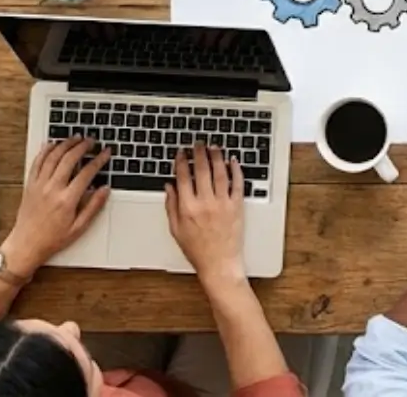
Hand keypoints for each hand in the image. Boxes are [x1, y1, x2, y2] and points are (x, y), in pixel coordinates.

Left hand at [3, 136, 111, 275]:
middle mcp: (52, 189)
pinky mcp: (30, 185)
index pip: (87, 172)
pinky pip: (37, 163)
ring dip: (65, 144)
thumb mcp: (79, 227)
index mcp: (66, 200)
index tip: (105, 153)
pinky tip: (51, 145)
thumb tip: (105, 190)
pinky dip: (45, 151)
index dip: (99, 160)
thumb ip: (94, 206)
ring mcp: (39, 186)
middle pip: (69, 159)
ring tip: (75, 138)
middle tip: (91, 141)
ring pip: (53, 157)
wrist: (26, 245)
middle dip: (82, 146)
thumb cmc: (51, 239)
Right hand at [166, 142, 247, 281]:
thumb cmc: (197, 250)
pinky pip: (237, 183)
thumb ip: (171, 206)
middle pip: (202, 170)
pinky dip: (236, 170)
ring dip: (217, 156)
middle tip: (198, 144)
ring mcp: (223, 203)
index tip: (182, 153)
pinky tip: (233, 161)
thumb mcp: (176, 229)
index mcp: (188, 207)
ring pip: (220, 173)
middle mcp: (205, 203)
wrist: (219, 264)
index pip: (184, 177)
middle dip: (199, 153)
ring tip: (214, 147)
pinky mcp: (237, 207)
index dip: (182, 161)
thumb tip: (168, 186)